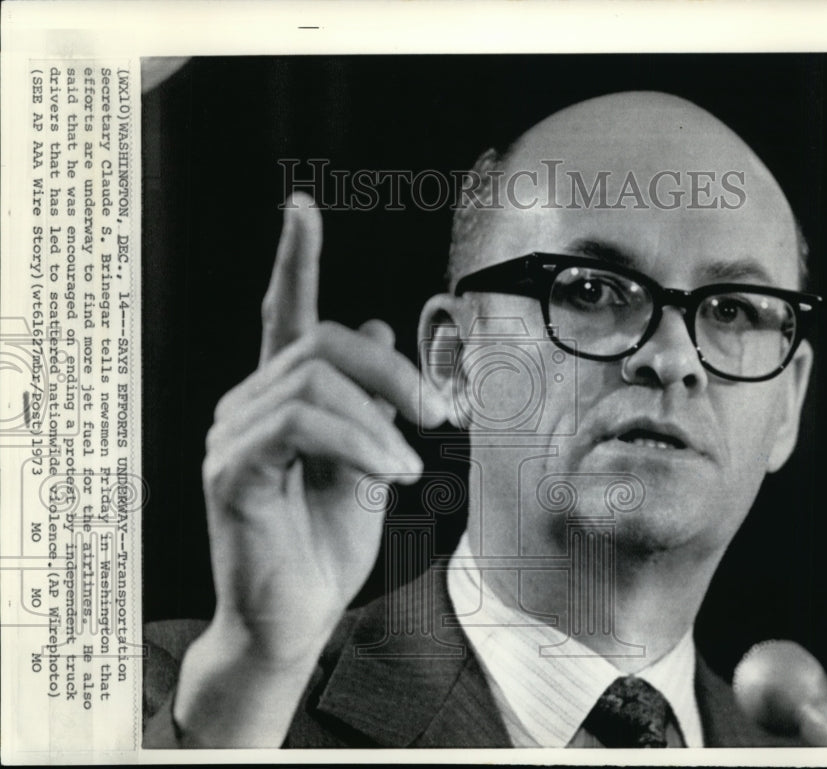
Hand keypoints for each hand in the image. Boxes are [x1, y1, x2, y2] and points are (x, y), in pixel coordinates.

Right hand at [171, 193, 448, 745]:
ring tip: (411, 467)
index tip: (301, 207)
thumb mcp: (367, 460)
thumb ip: (369, 399)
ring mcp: (232, 436)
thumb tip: (372, 323)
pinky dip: (358, 442)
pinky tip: (392, 473)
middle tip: (440, 414)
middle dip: (392, 372)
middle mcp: (247, 405)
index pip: (283, 316)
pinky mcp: (230, 470)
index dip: (295, 260)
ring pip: (314, 382)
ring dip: (380, 419)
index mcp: (281, 399)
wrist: (296, 617)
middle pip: (321, 343)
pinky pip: (300, 424)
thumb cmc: (327, 544)